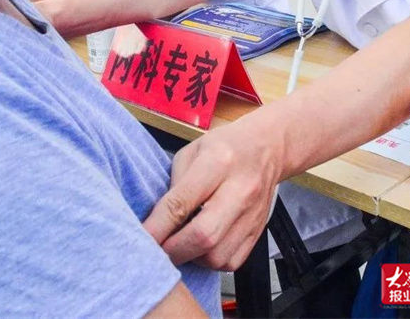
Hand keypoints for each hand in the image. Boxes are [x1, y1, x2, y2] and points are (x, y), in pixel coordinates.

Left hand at [143, 118, 283, 270]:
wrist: (268, 146)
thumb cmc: (225, 146)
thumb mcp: (192, 151)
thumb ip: (175, 184)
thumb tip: (157, 221)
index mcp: (218, 161)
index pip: (182, 202)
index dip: (157, 226)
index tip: (141, 238)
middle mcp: (240, 188)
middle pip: (204, 236)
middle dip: (173, 250)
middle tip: (158, 249)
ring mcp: (252, 212)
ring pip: (217, 256)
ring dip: (192, 258)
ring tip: (182, 245)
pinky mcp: (259, 229)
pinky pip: (231, 262)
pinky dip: (211, 262)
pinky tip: (202, 247)